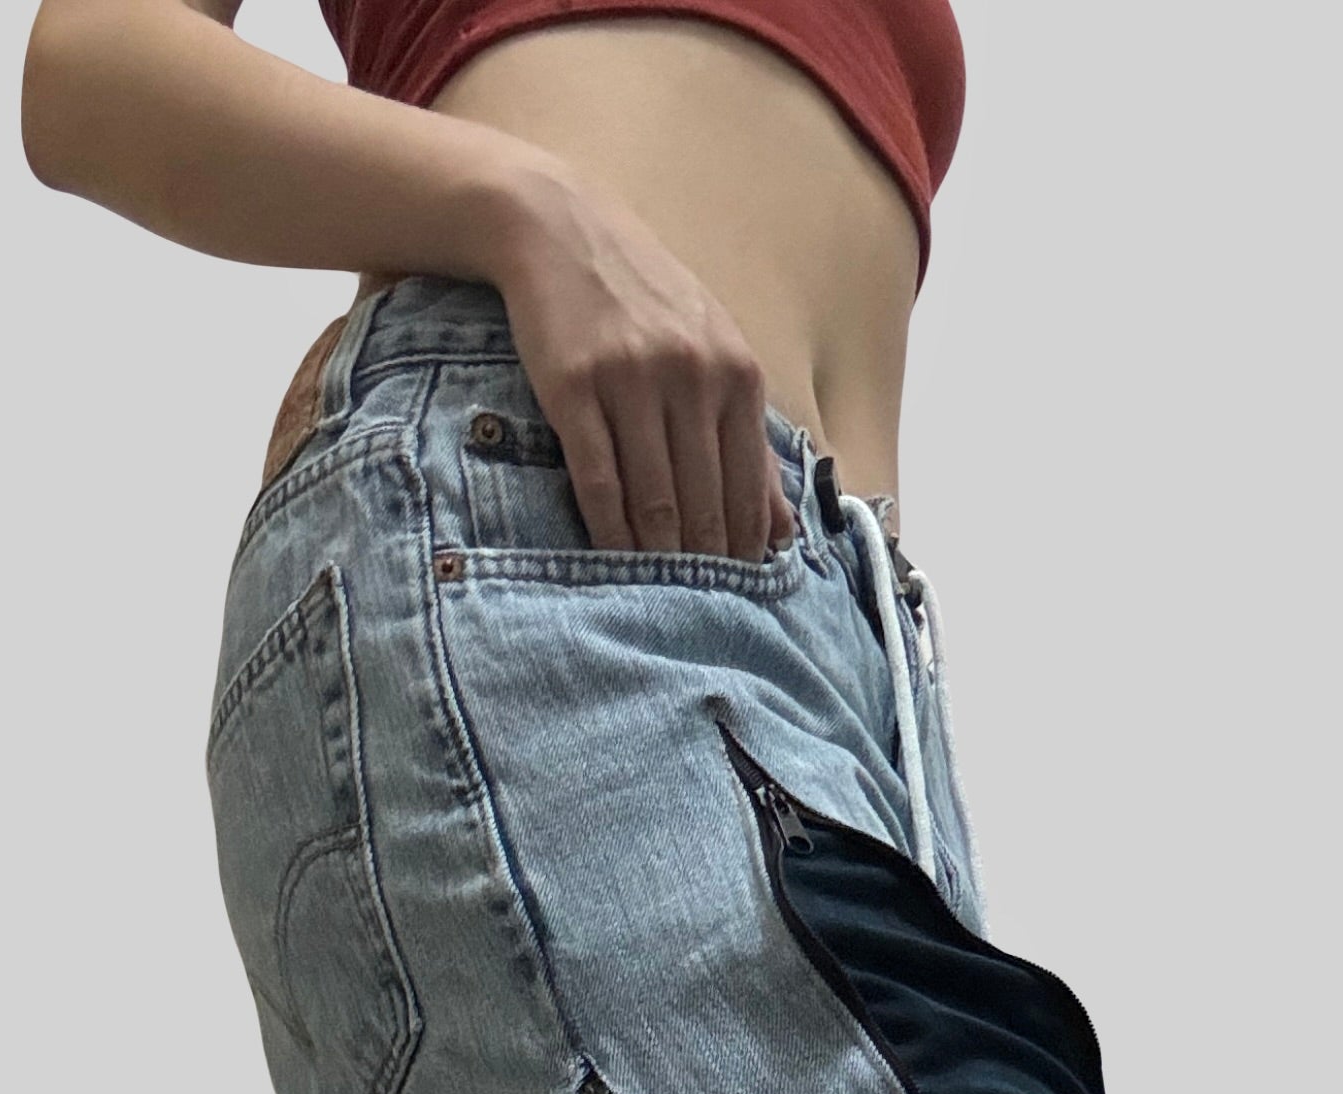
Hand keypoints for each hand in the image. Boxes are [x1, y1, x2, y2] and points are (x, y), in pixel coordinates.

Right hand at [484, 164, 793, 561]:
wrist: (561, 232)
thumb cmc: (644, 301)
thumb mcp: (712, 352)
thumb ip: (747, 437)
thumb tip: (782, 528)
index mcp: (736, 372)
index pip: (748, 487)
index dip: (744, 549)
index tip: (740, 593)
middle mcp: (691, 375)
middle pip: (704, 501)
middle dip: (705, 564)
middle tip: (702, 613)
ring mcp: (632, 381)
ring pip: (654, 498)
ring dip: (659, 557)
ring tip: (660, 596)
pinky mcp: (575, 389)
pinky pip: (599, 479)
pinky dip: (609, 529)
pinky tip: (615, 560)